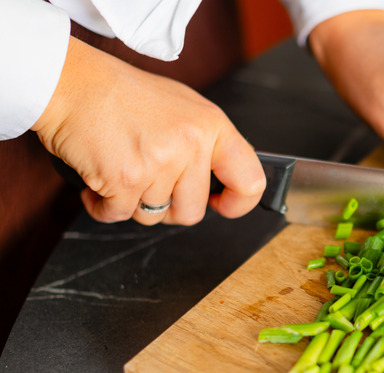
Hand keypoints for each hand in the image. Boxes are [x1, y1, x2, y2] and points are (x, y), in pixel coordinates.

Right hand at [32, 37, 264, 224]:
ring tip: (122, 167)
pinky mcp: (124, 179)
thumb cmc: (123, 94)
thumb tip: (224, 182)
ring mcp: (159, 163)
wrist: (71, 82)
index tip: (222, 204)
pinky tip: (99, 179)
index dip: (238, 204)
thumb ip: (207, 143)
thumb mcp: (184, 107)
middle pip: (193, 212)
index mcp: (212, 126)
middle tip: (150, 182)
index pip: (249, 180)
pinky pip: (118, 216)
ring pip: (153, 216)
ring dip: (133, 202)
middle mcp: (191, 145)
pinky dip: (103, 205)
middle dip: (169, 207)